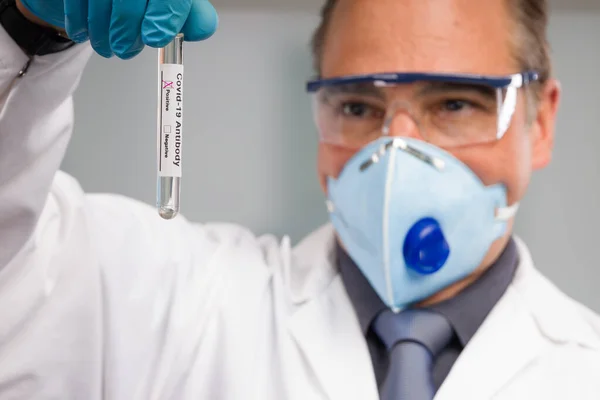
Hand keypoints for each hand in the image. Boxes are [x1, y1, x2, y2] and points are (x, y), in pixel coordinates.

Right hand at [16, 0, 217, 58]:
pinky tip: (84, 34)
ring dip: (102, 32)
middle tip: (126, 51)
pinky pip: (74, 1)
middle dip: (125, 30)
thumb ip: (189, 13)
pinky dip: (79, 22)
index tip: (155, 38)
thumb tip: (202, 28)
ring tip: (109, 48)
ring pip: (99, 0)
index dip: (163, 15)